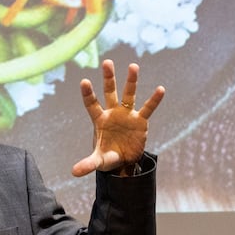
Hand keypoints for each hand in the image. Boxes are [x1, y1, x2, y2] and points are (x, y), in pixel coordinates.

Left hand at [71, 59, 163, 176]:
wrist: (125, 160)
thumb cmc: (108, 156)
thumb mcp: (98, 161)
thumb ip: (88, 164)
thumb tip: (73, 172)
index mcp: (99, 120)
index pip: (91, 104)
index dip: (88, 94)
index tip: (84, 81)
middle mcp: (112, 113)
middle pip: (109, 92)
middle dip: (108, 78)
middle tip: (107, 62)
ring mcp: (127, 115)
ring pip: (128, 95)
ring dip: (131, 81)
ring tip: (133, 66)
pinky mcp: (140, 120)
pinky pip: (147, 108)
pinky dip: (154, 100)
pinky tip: (160, 89)